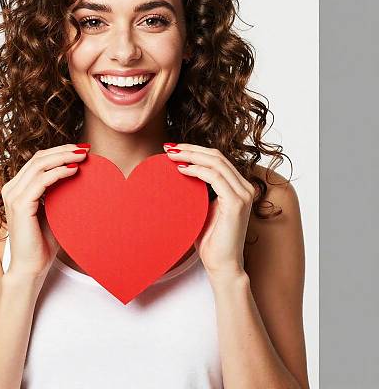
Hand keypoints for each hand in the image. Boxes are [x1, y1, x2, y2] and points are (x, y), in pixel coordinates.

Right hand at [1, 143, 89, 277]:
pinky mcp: (20, 205)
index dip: (59, 151)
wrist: (31, 268)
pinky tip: (74, 171)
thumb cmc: (43, 242)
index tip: (80, 149)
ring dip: (63, 157)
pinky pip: (41, 181)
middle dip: (63, 150)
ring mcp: (13, 196)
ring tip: (82, 156)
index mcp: (17, 188)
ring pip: (39, 165)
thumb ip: (59, 192)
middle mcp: (11, 188)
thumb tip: (78, 173)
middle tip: (84, 148)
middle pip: (38, 158)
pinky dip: (59, 172)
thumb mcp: (53, 210)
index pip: (38, 160)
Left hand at [163, 143, 254, 279]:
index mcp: (238, 186)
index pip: (217, 158)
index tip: (173, 148)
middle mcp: (245, 187)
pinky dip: (197, 170)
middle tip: (169, 148)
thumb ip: (198, 189)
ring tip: (171, 156)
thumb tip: (178, 171)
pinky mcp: (237, 202)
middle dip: (191, 149)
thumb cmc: (210, 240)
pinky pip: (215, 177)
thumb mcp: (201, 207)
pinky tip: (181, 170)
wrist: (222, 265)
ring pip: (216, 162)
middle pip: (216, 156)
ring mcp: (243, 194)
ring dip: (191, 156)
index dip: (195, 150)